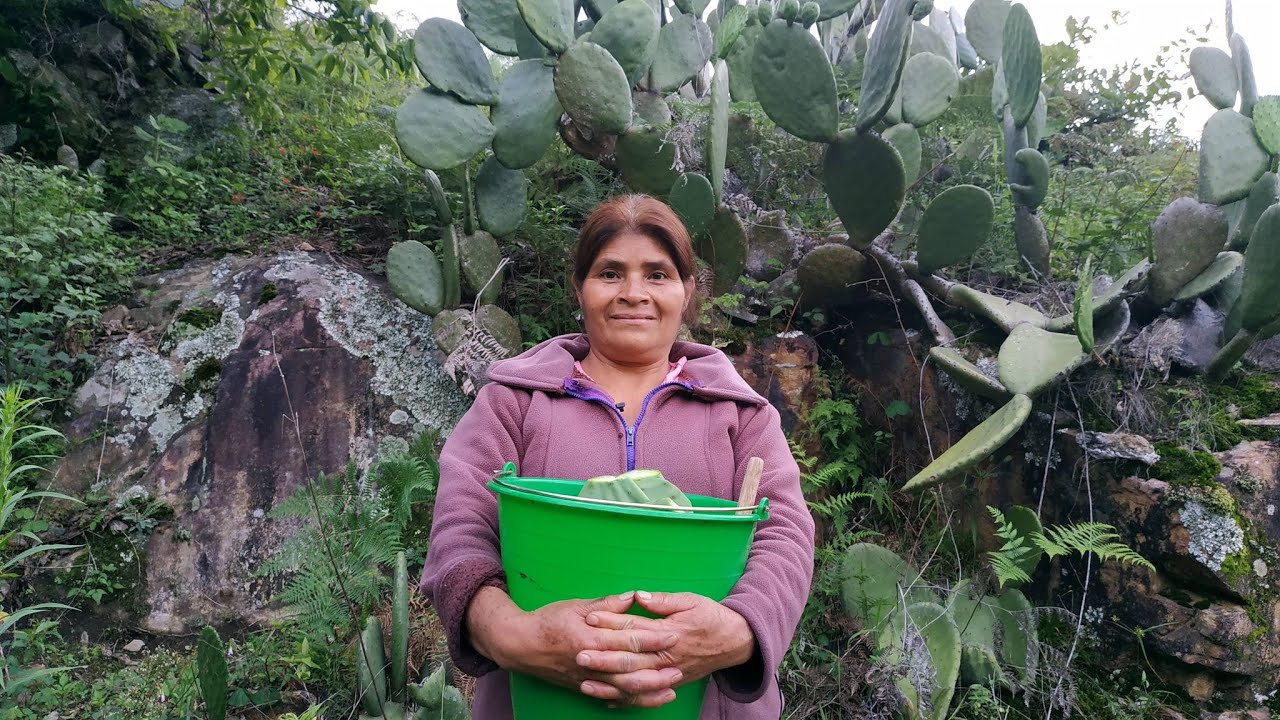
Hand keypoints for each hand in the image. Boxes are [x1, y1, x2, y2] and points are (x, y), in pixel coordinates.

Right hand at [469, 588, 683, 706]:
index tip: (673, 634)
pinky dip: (630, 701)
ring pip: (623, 688)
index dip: (653, 638)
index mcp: (591, 638)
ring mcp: (588, 678)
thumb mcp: (575, 606)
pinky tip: (646, 700)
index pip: (629, 639)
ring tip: (671, 688)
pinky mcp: (584, 687)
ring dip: (649, 690)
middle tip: (680, 666)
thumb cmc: (547, 621)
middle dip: (657, 668)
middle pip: (631, 668)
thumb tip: (633, 597)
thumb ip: (606, 604)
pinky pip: (612, 697)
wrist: (519, 645)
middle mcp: (592, 662)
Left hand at [575, 591, 755, 702]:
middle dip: (603, 658)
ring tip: (585, 681)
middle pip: (631, 659)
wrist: (736, 641)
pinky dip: (625, 699)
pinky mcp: (670, 683)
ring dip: (609, 683)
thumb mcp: (690, 600)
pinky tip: (606, 700)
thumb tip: (638, 596)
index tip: (590, 618)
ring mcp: (669, 673)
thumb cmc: (711, 617)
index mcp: (671, 632)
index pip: (635, 628)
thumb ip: (663, 601)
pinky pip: (645, 696)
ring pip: (635, 682)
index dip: (612, 622)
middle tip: (579, 654)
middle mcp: (668, 657)